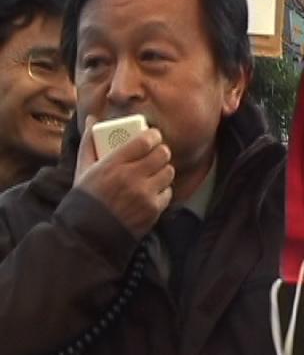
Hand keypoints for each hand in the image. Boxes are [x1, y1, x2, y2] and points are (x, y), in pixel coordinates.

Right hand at [74, 115, 174, 238]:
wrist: (87, 235)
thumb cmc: (85, 198)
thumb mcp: (83, 168)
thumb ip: (89, 141)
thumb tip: (92, 119)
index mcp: (114, 164)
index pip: (146, 140)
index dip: (153, 135)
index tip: (152, 136)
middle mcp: (131, 178)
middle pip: (163, 153)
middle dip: (161, 151)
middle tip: (156, 154)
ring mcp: (144, 195)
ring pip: (169, 171)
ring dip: (163, 170)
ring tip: (154, 172)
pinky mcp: (153, 210)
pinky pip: (168, 192)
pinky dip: (162, 191)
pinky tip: (152, 191)